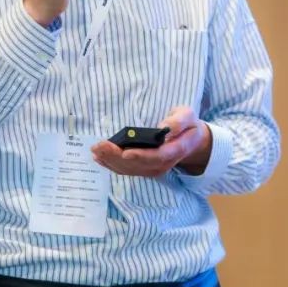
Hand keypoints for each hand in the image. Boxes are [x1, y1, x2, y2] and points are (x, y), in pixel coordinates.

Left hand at [91, 106, 212, 177]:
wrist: (191, 140)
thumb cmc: (187, 125)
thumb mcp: (188, 116)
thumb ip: (178, 121)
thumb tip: (163, 128)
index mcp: (176, 150)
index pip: (158, 157)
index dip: (141, 156)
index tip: (125, 152)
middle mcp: (164, 164)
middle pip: (139, 165)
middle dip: (117, 157)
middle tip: (99, 146)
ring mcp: (154, 169)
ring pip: (130, 169)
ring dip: (111, 161)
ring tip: (96, 150)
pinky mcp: (146, 169)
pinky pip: (128, 170)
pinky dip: (112, 165)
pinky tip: (100, 158)